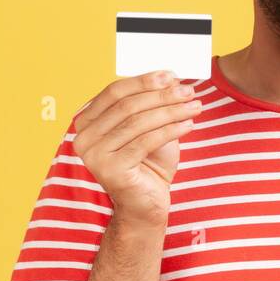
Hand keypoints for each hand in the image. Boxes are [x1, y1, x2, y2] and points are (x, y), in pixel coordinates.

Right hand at [71, 70, 200, 223]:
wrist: (146, 205)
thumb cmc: (149, 165)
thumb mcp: (149, 128)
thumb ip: (152, 104)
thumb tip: (170, 77)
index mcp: (85, 122)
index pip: (114, 91)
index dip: (144, 81)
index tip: (172, 75)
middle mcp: (83, 137)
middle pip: (127, 105)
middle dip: (161, 95)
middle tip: (189, 90)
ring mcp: (94, 155)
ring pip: (138, 122)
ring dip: (171, 111)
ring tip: (196, 106)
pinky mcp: (111, 169)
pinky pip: (145, 141)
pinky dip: (170, 130)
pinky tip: (189, 124)